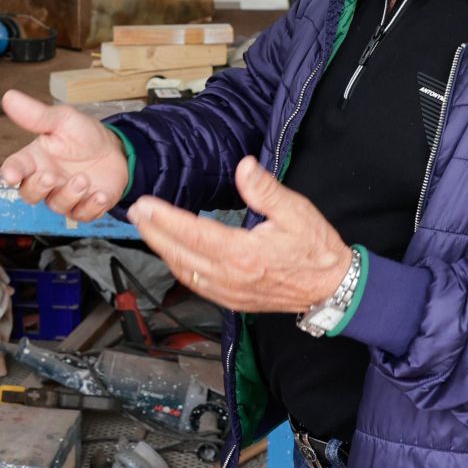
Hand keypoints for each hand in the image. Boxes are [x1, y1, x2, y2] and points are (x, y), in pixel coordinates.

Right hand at [0, 90, 129, 221]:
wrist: (116, 150)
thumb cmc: (83, 135)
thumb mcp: (63, 119)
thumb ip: (37, 115)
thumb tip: (9, 97)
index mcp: (36, 158)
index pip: (15, 167)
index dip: (11, 172)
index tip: (11, 175)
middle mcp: (46, 179)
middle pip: (29, 194)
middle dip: (39, 187)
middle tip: (52, 177)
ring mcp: (64, 196)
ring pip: (57, 205)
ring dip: (70, 195)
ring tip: (85, 179)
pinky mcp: (84, 207)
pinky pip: (82, 215)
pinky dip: (91, 207)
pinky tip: (100, 194)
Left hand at [127, 156, 352, 312]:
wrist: (332, 287)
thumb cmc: (316, 248)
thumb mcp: (296, 211)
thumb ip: (266, 190)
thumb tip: (245, 166)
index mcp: (244, 254)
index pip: (193, 233)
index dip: (165, 219)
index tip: (145, 205)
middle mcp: (231, 277)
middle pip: (179, 254)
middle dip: (153, 233)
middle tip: (135, 212)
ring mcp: (230, 293)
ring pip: (184, 271)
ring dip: (162, 250)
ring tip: (147, 228)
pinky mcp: (232, 301)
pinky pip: (196, 284)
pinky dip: (179, 266)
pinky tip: (172, 253)